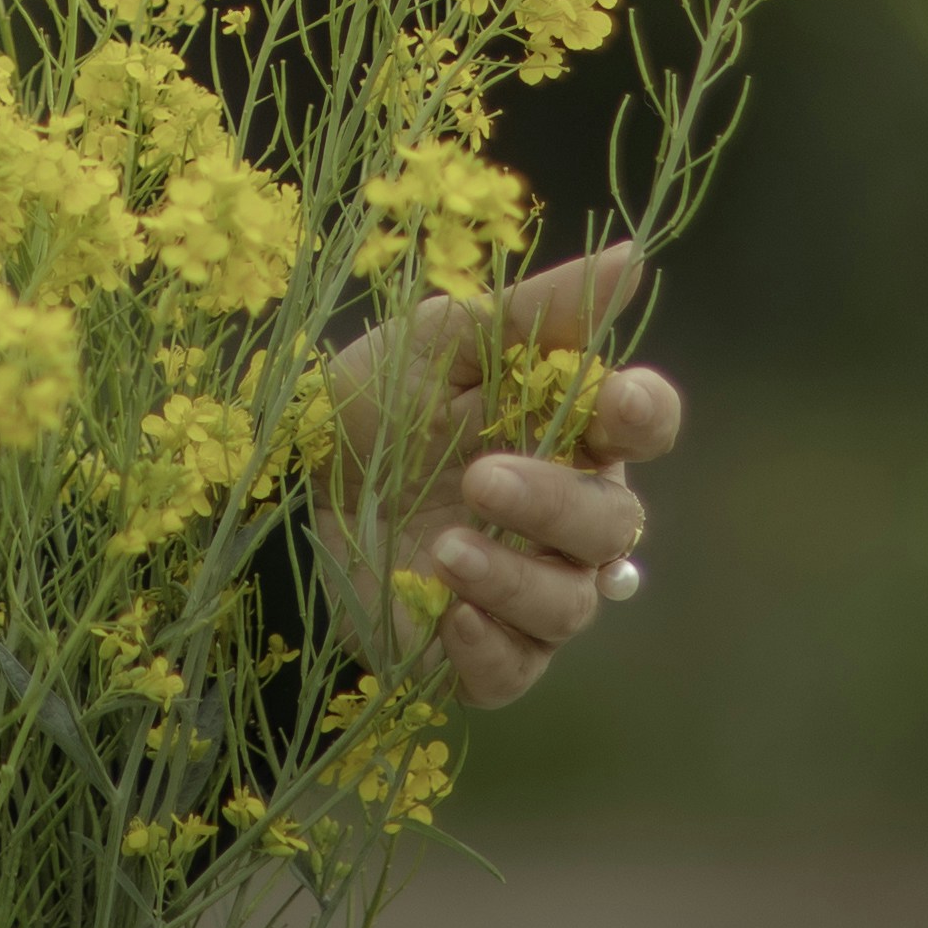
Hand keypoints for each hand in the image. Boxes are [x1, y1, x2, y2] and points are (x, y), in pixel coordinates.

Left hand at [314, 241, 679, 709]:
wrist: (280, 483)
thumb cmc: (373, 403)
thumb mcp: (439, 342)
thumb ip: (535, 312)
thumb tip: (631, 259)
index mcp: (568, 431)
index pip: (645, 425)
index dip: (646, 416)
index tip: (616, 401)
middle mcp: (564, 518)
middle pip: (613, 523)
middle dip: (556, 503)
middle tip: (481, 475)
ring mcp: (526, 589)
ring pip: (571, 603)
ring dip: (515, 576)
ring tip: (446, 546)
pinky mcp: (479, 652)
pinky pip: (516, 669)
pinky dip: (491, 646)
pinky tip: (449, 613)